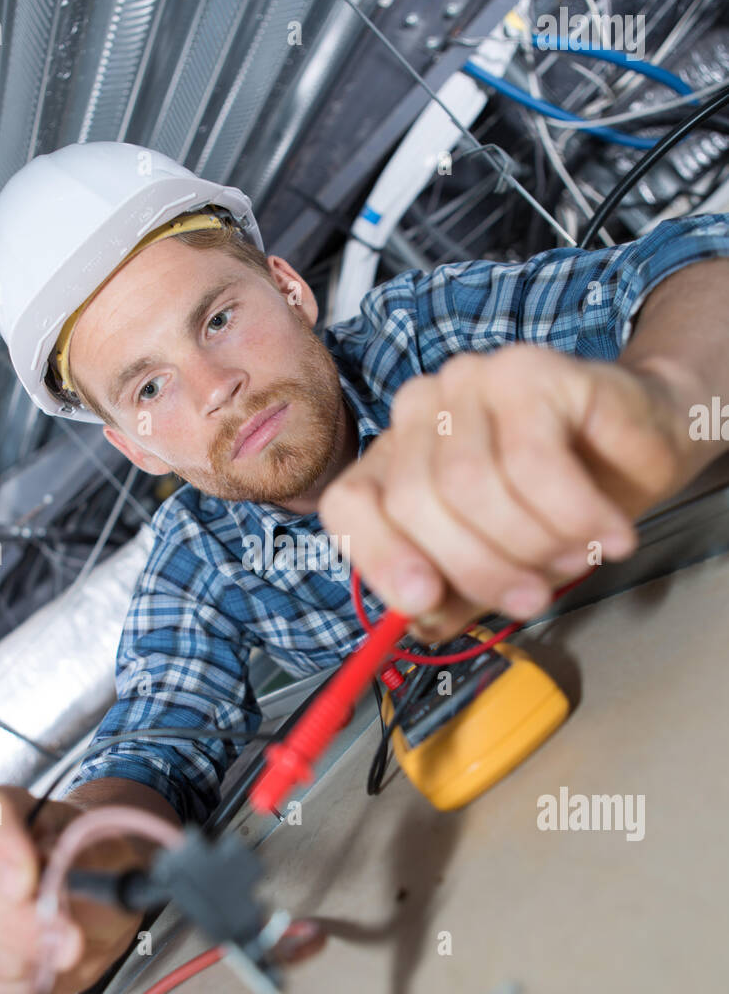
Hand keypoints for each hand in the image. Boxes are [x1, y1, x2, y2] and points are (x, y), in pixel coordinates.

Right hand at [0, 785, 143, 993]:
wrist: (95, 899)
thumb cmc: (93, 868)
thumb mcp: (109, 858)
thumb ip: (89, 870)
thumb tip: (62, 900)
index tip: (28, 881)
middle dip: (11, 921)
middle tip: (67, 942)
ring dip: (10, 960)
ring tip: (62, 959)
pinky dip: (10, 992)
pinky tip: (42, 977)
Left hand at [319, 344, 690, 641]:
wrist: (645, 449)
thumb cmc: (563, 506)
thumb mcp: (498, 566)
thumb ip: (452, 595)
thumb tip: (420, 622)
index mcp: (395, 459)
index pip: (348, 504)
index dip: (380, 558)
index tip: (423, 602)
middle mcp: (421, 412)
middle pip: (414, 502)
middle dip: (479, 568)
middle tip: (532, 597)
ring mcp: (469, 383)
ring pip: (471, 485)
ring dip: (533, 543)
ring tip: (578, 555)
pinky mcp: (526, 371)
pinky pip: (533, 462)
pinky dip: (574, 514)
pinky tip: (606, 533)